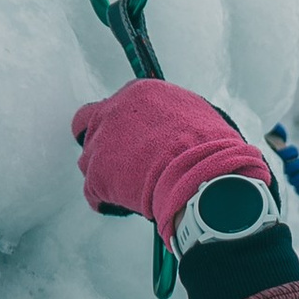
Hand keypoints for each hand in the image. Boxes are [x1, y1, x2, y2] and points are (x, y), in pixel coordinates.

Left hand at [73, 80, 264, 244]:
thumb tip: (172, 124)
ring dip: (104, 173)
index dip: (126, 124)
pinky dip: (107, 200)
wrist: (206, 179)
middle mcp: (113, 112)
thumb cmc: (212, 150)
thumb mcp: (197, 115)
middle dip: (100, 140)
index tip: (135, 139)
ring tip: (130, 187)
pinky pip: (93, 193)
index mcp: (139, 93)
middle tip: (117, 158)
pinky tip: (127, 205)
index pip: (118, 104)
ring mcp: (101, 144)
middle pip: (86, 122)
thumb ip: (172, 113)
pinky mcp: (96, 176)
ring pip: (88, 160)